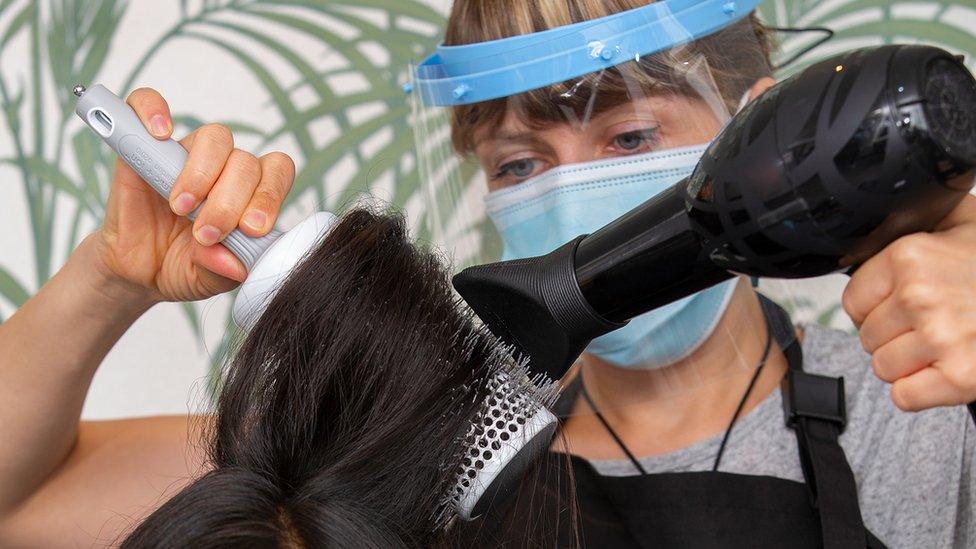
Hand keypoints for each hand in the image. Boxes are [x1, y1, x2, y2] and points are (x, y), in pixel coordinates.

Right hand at [92, 87, 294, 302]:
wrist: (136, 269)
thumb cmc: (181, 267)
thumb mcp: (205, 280)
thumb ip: (222, 270)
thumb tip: (237, 264)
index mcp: (250, 195)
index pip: (276, 173)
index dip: (269, 196)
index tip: (251, 229)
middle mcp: (224, 169)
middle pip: (245, 161)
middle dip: (230, 201)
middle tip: (206, 233)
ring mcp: (186, 154)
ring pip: (214, 138)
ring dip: (202, 173)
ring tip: (181, 207)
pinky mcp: (144, 145)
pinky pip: (148, 102)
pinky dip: (154, 110)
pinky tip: (159, 134)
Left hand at [843, 191, 975, 410]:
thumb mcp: (961, 223)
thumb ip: (914, 220)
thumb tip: (871, 228)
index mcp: (909, 257)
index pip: (852, 302)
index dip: (877, 309)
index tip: (902, 306)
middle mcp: (920, 295)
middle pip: (867, 337)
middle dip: (894, 336)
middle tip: (932, 325)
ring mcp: (940, 337)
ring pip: (883, 368)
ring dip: (908, 364)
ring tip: (942, 345)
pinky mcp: (960, 376)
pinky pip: (904, 397)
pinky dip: (920, 391)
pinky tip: (944, 369)